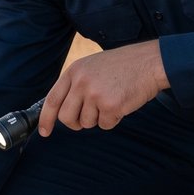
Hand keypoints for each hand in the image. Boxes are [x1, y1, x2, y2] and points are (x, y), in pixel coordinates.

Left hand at [38, 40, 168, 135]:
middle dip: (75, 123)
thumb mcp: (92, 67)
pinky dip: (113, 119)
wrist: (149, 63)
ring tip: (111, 100)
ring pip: (86, 123)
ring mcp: (95, 94)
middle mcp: (81, 82)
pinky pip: (105, 125)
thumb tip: (63, 111)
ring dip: (98, 118)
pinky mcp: (110, 105)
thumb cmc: (123, 66)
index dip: (46, 119)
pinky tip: (122, 104)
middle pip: (66, 117)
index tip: (44, 131)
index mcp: (74, 71)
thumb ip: (76, 84)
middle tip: (87, 119)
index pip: (52, 99)